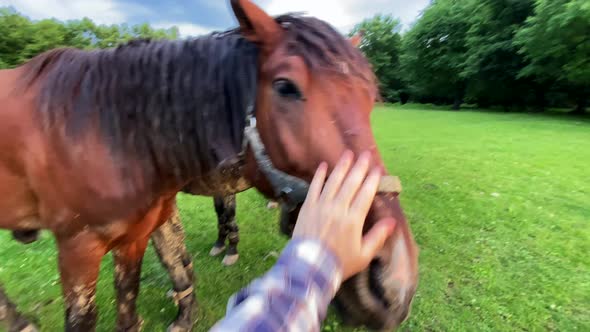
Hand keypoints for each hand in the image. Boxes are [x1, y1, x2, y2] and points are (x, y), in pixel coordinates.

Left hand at [293, 150, 395, 279]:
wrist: (309, 268)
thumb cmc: (339, 263)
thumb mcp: (363, 255)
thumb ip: (377, 236)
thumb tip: (392, 220)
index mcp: (353, 220)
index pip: (365, 194)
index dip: (372, 180)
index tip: (377, 168)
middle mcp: (338, 209)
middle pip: (350, 183)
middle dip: (359, 167)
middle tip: (365, 154)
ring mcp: (321, 206)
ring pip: (333, 182)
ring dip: (341, 167)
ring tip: (348, 154)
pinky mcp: (307, 208)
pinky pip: (314, 187)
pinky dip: (319, 176)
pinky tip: (324, 166)